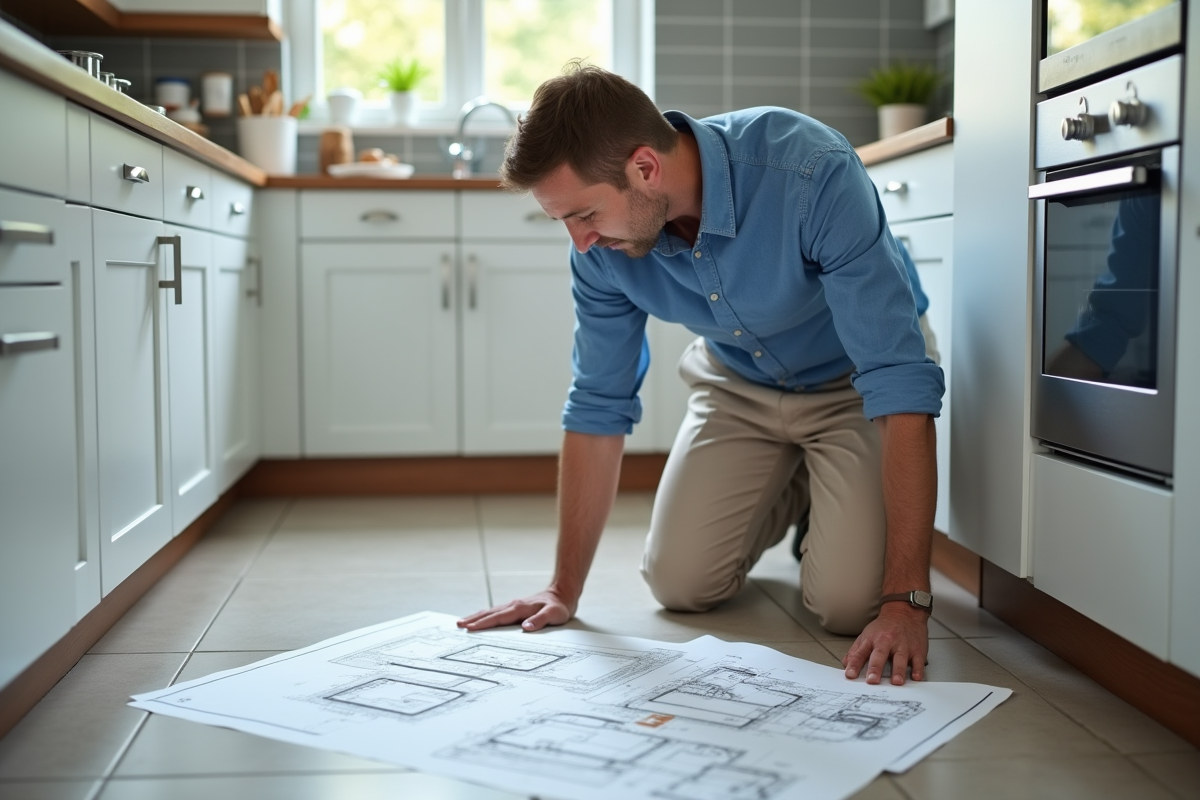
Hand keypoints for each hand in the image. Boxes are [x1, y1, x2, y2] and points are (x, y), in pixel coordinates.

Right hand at [456, 589, 575, 632]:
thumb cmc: (559, 607)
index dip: (483, 624)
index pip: (498, 618)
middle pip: (489, 613)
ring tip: (461, 623)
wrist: (562, 594)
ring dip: (476, 617)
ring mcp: (512, 605)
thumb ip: (540, 620)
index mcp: (520, 608)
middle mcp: (513, 605)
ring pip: (490, 611)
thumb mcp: (554, 614)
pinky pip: (495, 612)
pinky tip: (478, 619)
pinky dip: (484, 615)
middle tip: (458, 626)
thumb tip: (525, 628)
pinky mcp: (514, 607)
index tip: (470, 628)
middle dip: (473, 620)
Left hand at [842, 604, 928, 684]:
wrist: (904, 612)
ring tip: (896, 682)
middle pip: (880, 655)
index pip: (860, 653)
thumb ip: (856, 651)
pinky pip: (918, 660)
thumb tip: (846, 665)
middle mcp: (887, 642)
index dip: (854, 664)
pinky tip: (916, 677)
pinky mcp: (917, 649)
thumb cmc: (884, 627)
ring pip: (900, 658)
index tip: (850, 675)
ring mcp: (903, 645)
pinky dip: (918, 669)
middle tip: (872, 680)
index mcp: (872, 640)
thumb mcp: (866, 635)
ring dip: (898, 671)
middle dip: (875, 668)